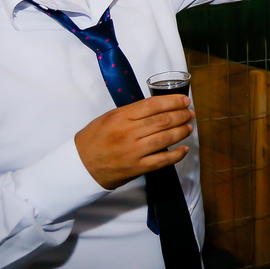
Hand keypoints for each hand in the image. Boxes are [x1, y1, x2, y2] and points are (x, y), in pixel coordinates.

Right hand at [75, 95, 194, 189]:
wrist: (79, 166)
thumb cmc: (93, 139)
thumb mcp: (108, 118)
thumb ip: (130, 113)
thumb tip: (156, 108)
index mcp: (120, 117)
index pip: (153, 105)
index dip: (172, 101)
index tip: (184, 100)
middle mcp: (128, 133)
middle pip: (162, 121)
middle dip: (181, 115)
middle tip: (190, 113)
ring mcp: (133, 151)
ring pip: (165, 138)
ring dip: (181, 131)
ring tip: (189, 127)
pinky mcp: (136, 168)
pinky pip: (161, 160)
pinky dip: (176, 155)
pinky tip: (184, 149)